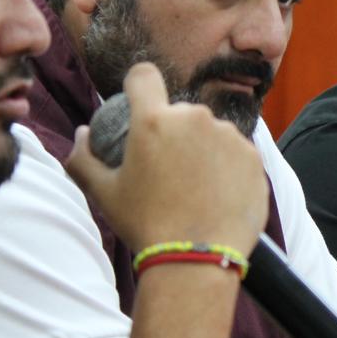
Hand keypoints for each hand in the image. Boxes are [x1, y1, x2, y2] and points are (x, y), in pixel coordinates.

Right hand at [64, 62, 267, 254]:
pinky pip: (236, 154)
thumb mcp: (103, 194)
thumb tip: (82, 134)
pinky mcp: (254, 158)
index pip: (143, 76)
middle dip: (173, 132)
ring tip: (195, 189)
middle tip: (167, 170)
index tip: (139, 106)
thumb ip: (83, 157)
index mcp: (155, 120)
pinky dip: (227, 169)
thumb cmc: (145, 226)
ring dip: (203, 150)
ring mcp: (230, 137)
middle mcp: (195, 118)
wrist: (196, 261)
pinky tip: (217, 197)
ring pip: (211, 133)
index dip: (138, 87)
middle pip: (180, 112)